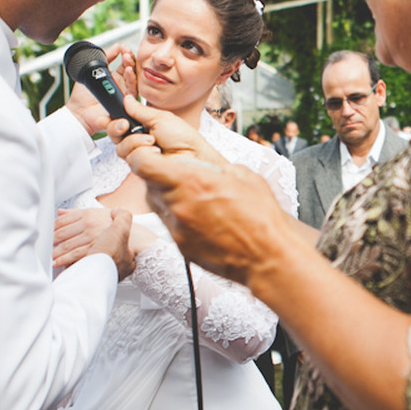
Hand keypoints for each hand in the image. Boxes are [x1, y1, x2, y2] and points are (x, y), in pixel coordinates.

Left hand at [54, 207, 155, 268]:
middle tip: (42, 248)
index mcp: (88, 214)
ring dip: (56, 254)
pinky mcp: (95, 252)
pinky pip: (76, 257)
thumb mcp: (100, 215)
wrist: (136, 242)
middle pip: (61, 234)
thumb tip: (60, 211)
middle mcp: (89, 225)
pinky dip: (66, 261)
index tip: (45, 235)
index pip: (62, 221)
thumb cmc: (115, 231)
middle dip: (50, 242)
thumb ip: (78, 213)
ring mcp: (92, 238)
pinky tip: (59, 265)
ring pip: (67, 246)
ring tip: (49, 258)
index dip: (51, 229)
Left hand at [65, 43, 137, 135]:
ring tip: (126, 60)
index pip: (126, 65)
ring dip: (131, 69)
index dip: (127, 56)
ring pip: (134, 80)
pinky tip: (127, 72)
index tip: (124, 50)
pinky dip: (132, 81)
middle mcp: (122, 86)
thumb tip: (116, 46)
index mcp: (115, 78)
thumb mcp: (92, 70)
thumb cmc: (83, 96)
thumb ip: (105, 58)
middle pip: (133, 71)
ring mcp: (124, 95)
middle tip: (126, 54)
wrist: (78, 112)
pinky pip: (133, 92)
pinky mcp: (126, 104)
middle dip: (131, 61)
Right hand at [106, 95, 227, 168]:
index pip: (120, 122)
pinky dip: (142, 151)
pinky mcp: (140, 168)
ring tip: (153, 141)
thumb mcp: (160, 118)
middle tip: (125, 125)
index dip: (110, 119)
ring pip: (120, 147)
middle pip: (114, 135)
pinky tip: (155, 152)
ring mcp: (139, 155)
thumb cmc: (183, 138)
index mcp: (143, 127)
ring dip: (136, 141)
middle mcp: (138, 141)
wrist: (193, 156)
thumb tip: (126, 99)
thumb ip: (140, 110)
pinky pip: (130, 157)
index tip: (105, 116)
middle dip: (116, 127)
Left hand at [123, 145, 291, 287]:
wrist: (268, 255)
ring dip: (169, 198)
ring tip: (196, 199)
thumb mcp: (241, 175)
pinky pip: (171, 226)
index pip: (143, 165)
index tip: (150, 154)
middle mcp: (179, 205)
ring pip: (158, 206)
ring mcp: (178, 229)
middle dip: (159, 178)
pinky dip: (181, 219)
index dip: (142, 156)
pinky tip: (203, 219)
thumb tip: (203, 164)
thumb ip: (213, 167)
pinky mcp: (182, 247)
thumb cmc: (261, 217)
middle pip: (148, 185)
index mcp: (192, 181)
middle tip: (180, 177)